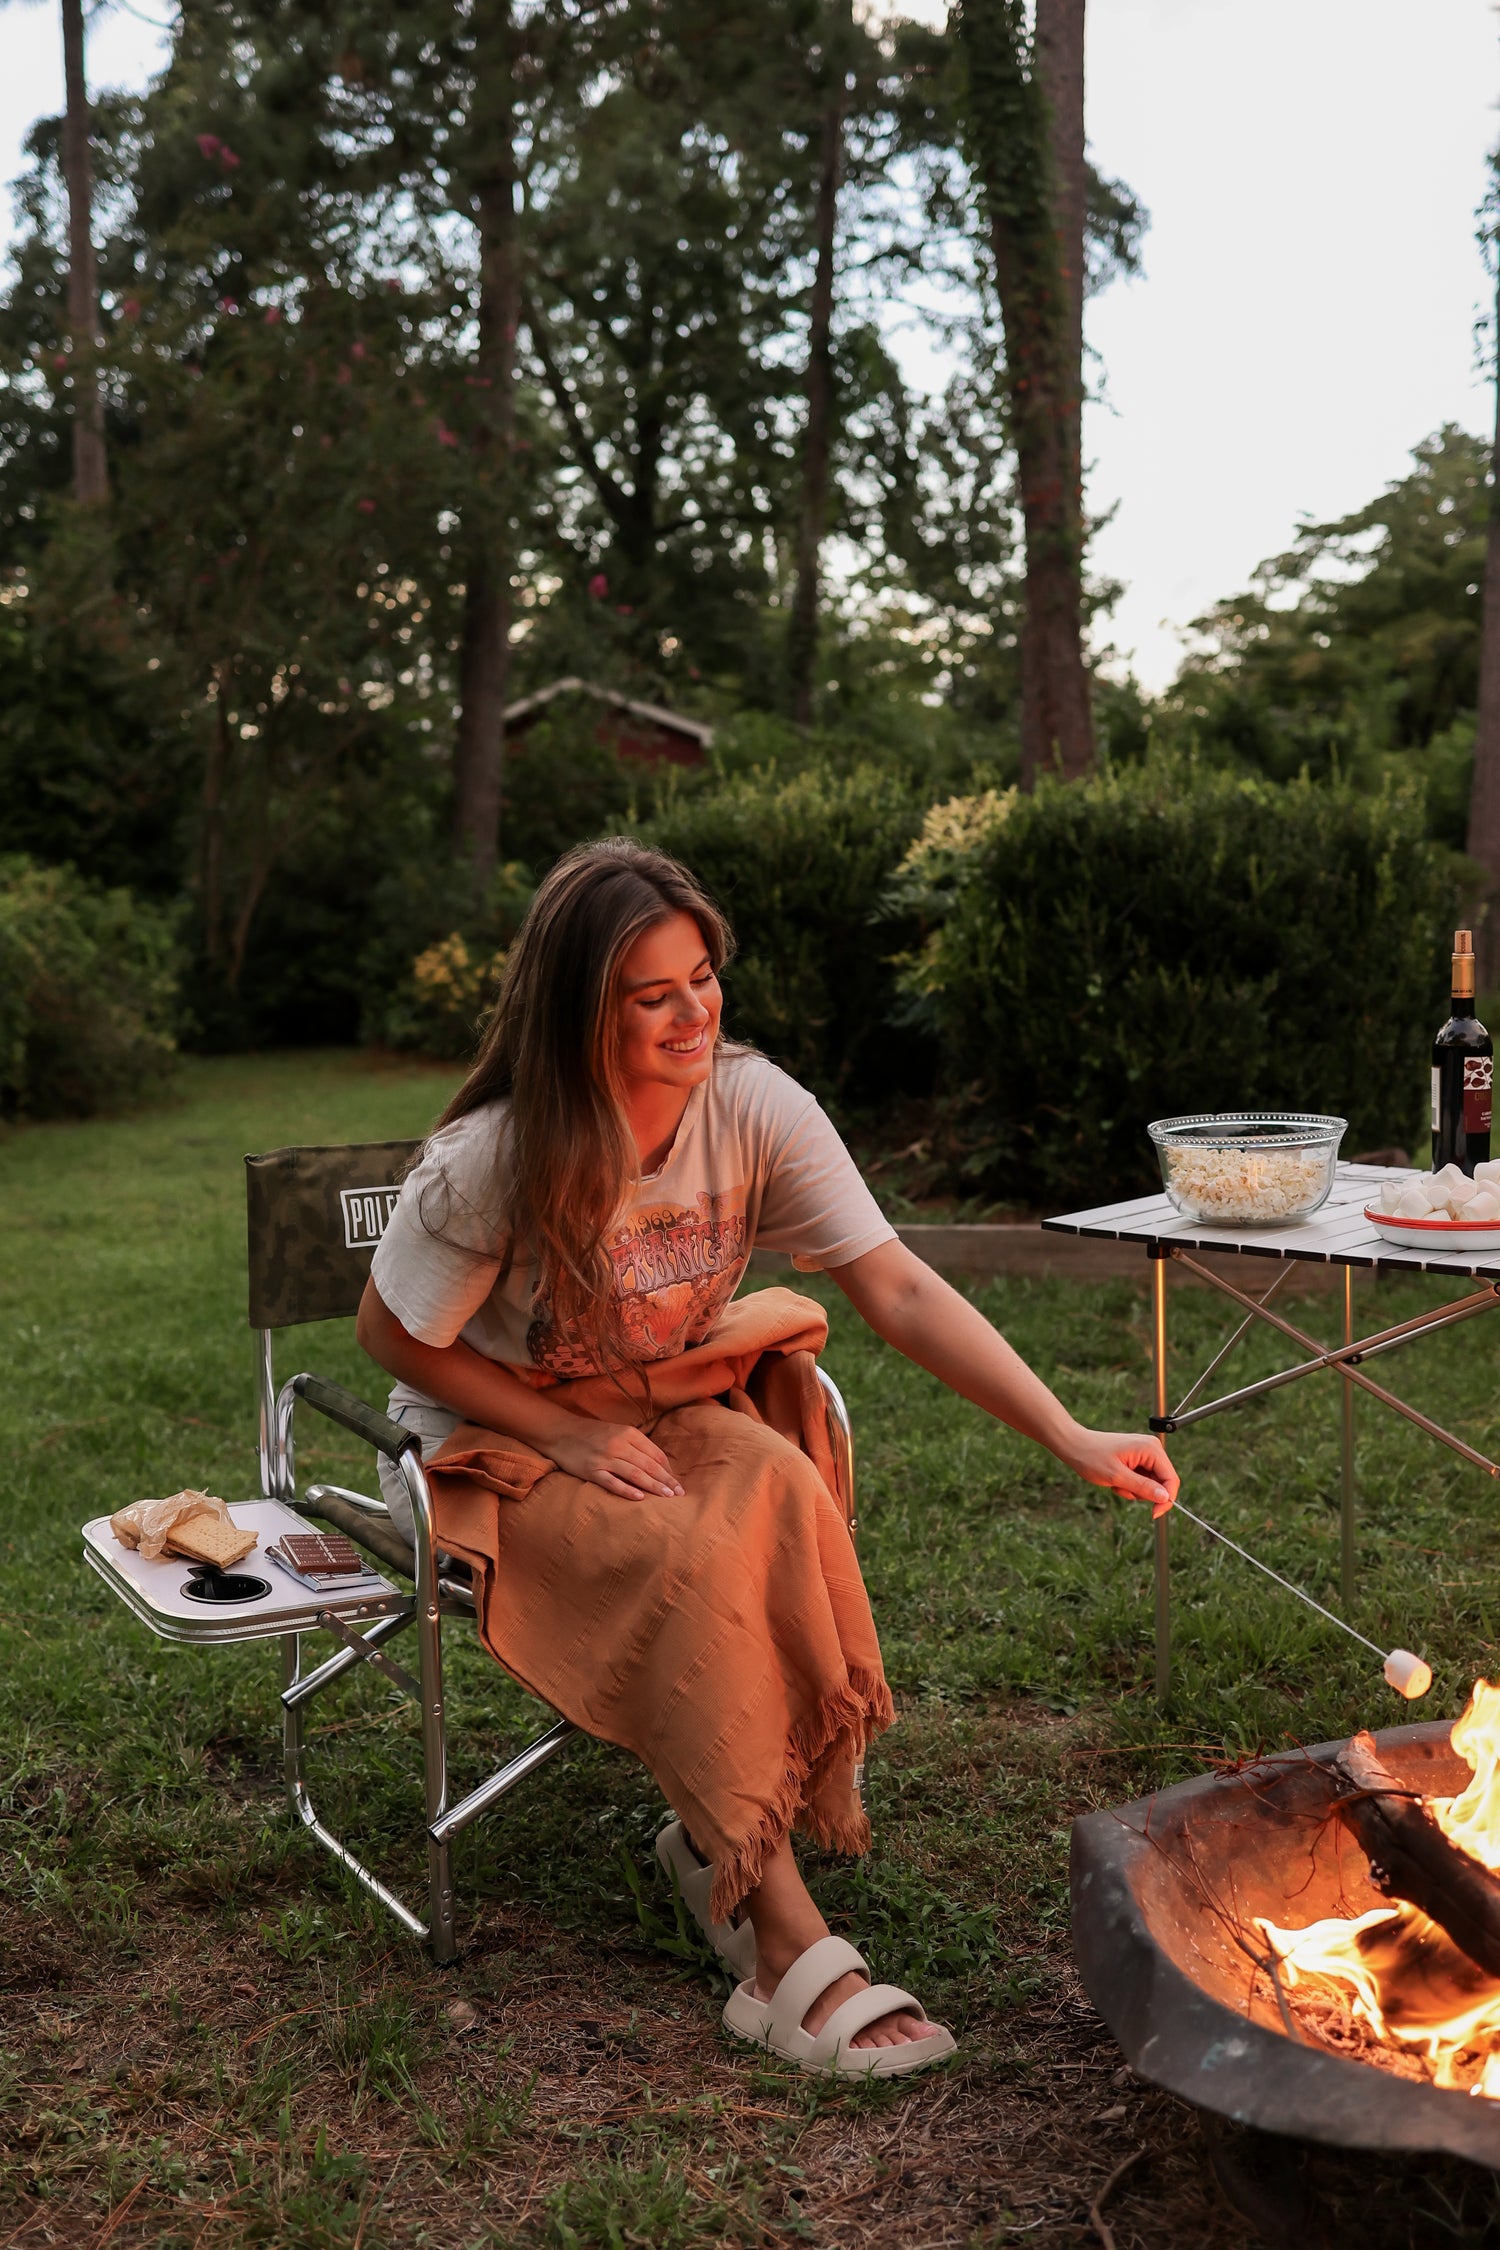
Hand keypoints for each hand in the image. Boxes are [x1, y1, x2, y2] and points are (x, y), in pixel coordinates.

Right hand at [542, 1416, 684, 1501]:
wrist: (561, 1432)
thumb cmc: (593, 1434)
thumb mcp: (618, 1432)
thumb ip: (637, 1445)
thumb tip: (659, 1465)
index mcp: (628, 1433)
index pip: (655, 1454)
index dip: (668, 1469)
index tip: (677, 1482)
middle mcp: (618, 1444)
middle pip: (649, 1465)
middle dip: (666, 1480)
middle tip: (679, 1494)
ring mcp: (604, 1458)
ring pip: (635, 1473)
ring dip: (653, 1486)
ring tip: (667, 1497)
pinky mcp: (591, 1470)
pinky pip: (612, 1482)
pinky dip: (627, 1490)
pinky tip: (640, 1498)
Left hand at [1060, 1427, 1177, 1517]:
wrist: (1075, 1445)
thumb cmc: (1092, 1457)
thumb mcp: (1117, 1476)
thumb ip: (1143, 1487)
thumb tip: (1165, 1498)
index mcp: (1151, 1449)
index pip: (1171, 1479)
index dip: (1166, 1499)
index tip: (1154, 1513)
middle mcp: (1152, 1449)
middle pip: (1162, 1483)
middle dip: (1142, 1492)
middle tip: (1121, 1488)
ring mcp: (1145, 1454)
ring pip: (1150, 1485)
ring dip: (1133, 1490)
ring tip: (1115, 1482)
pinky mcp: (1137, 1460)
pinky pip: (1141, 1481)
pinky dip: (1128, 1485)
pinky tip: (1115, 1478)